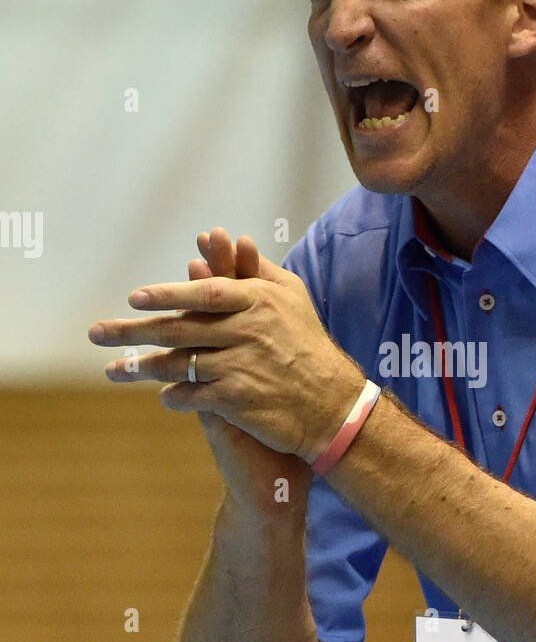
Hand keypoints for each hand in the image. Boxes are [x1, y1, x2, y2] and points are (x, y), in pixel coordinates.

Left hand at [89, 228, 364, 501]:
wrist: (332, 405)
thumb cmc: (308, 345)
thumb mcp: (291, 298)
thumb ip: (257, 269)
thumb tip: (230, 237)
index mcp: (257, 301)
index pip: (202, 293)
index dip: (166, 295)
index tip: (135, 298)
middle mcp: (246, 331)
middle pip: (178, 329)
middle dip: (132, 332)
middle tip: (96, 333)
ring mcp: (241, 366)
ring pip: (178, 365)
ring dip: (140, 368)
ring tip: (113, 370)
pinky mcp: (238, 400)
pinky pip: (192, 396)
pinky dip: (174, 398)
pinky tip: (163, 397)